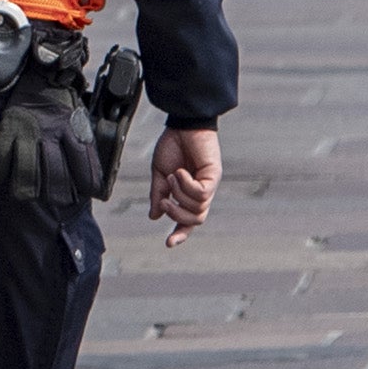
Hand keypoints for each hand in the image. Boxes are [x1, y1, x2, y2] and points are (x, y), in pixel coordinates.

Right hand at [149, 126, 220, 245]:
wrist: (181, 124)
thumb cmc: (173, 145)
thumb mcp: (159, 173)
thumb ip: (159, 195)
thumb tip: (154, 216)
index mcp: (189, 193)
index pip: (188, 220)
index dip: (180, 234)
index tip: (168, 244)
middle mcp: (202, 192)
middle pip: (196, 220)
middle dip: (177, 214)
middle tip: (164, 201)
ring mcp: (209, 185)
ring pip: (198, 208)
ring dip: (179, 194)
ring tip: (173, 176)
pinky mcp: (213, 176)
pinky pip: (200, 193)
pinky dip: (186, 185)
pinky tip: (181, 171)